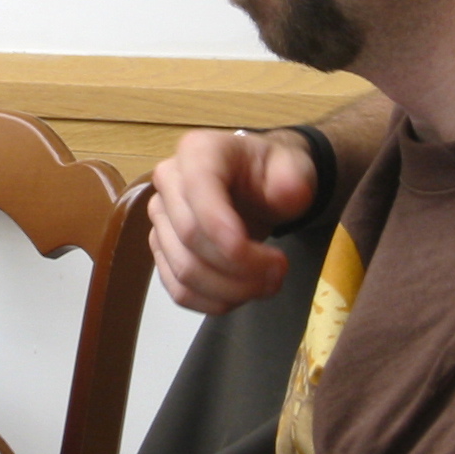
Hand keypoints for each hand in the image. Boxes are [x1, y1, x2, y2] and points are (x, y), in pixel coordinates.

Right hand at [148, 128, 316, 314]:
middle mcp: (169, 181)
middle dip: (240, 266)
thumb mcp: (292, 166)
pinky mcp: (162, 250)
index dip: (224, 229)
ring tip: (268, 283)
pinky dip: (213, 302)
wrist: (258, 186)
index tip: (264, 257)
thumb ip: (293, 176)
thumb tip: (287, 192)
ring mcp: (161, 218)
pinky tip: (242, 294)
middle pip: (190, 236)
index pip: (199, 190)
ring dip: (231, 289)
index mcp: (198, 151)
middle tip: (280, 271)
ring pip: (184, 269)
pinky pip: (178, 289)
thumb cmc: (271, 173)